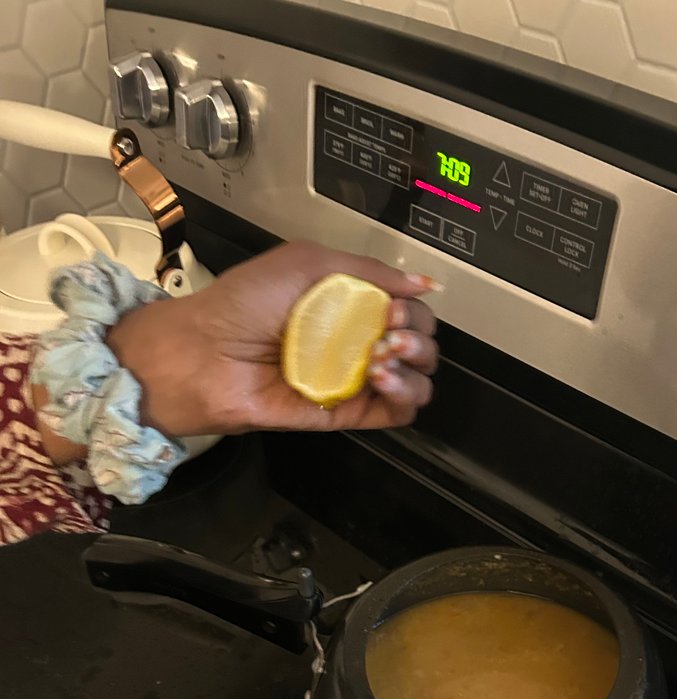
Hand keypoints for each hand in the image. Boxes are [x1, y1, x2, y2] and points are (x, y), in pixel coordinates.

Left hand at [105, 240, 438, 437]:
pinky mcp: (348, 414)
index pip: (408, 309)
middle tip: (389, 331)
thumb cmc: (244, 303)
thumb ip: (370, 270)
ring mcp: (354, 381)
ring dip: (414, 365)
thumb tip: (424, 284)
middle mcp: (357, 343)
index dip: (412, 307)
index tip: (392, 305)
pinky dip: (404, 395)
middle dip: (417, 335)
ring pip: (419, 381)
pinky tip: (380, 378)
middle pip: (421, 344)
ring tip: (382, 356)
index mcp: (351, 305)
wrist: (207, 353)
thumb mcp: (308, 261)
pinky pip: (398, 413)